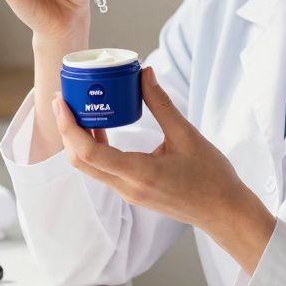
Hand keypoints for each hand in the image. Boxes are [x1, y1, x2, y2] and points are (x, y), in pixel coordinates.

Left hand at [50, 66, 265, 234]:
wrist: (224, 212)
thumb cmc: (211, 177)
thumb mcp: (187, 135)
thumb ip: (161, 104)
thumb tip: (144, 73)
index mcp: (138, 173)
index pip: (89, 152)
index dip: (69, 126)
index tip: (61, 101)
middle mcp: (127, 187)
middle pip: (80, 160)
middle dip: (67, 130)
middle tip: (64, 100)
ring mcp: (128, 193)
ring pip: (90, 166)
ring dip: (79, 139)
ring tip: (80, 109)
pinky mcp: (133, 193)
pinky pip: (103, 170)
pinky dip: (95, 148)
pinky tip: (102, 127)